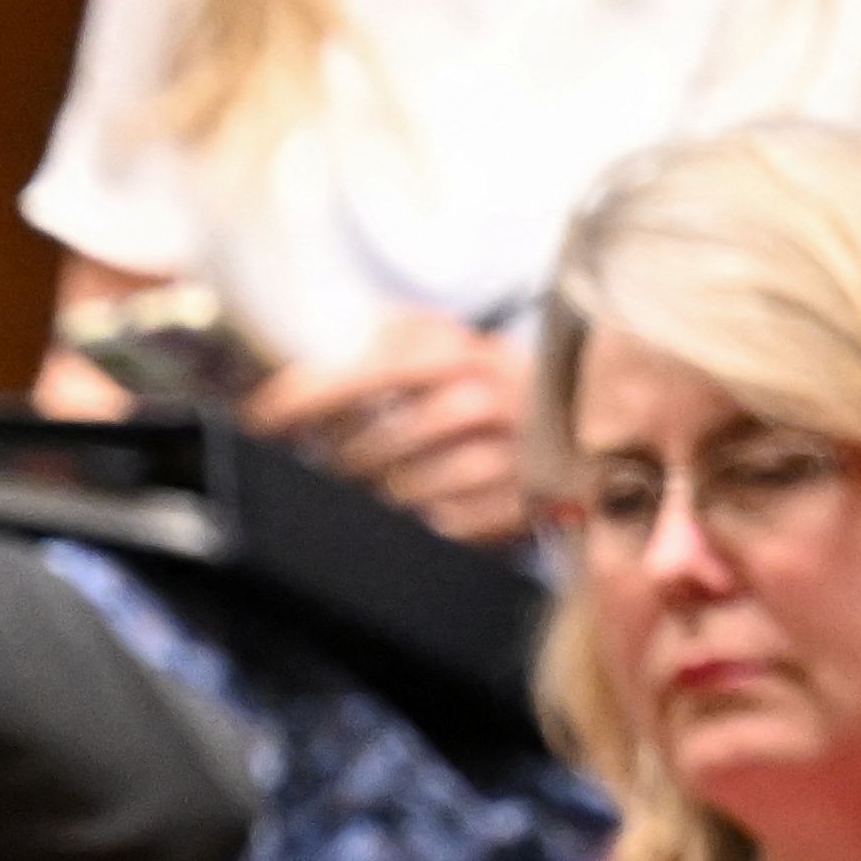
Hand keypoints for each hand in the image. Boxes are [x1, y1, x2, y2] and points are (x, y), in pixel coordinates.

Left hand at [254, 316, 535, 545]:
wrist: (596, 424)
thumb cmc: (499, 384)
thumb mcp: (458, 342)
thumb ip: (399, 333)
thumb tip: (330, 336)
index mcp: (463, 354)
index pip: (369, 373)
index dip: (308, 397)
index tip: (265, 417)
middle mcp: (486, 403)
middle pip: (377, 445)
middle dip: (339, 458)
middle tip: (326, 460)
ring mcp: (506, 460)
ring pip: (404, 490)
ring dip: (373, 494)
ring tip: (368, 484)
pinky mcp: (518, 509)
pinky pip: (443, 527)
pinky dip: (420, 521)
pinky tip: (413, 510)